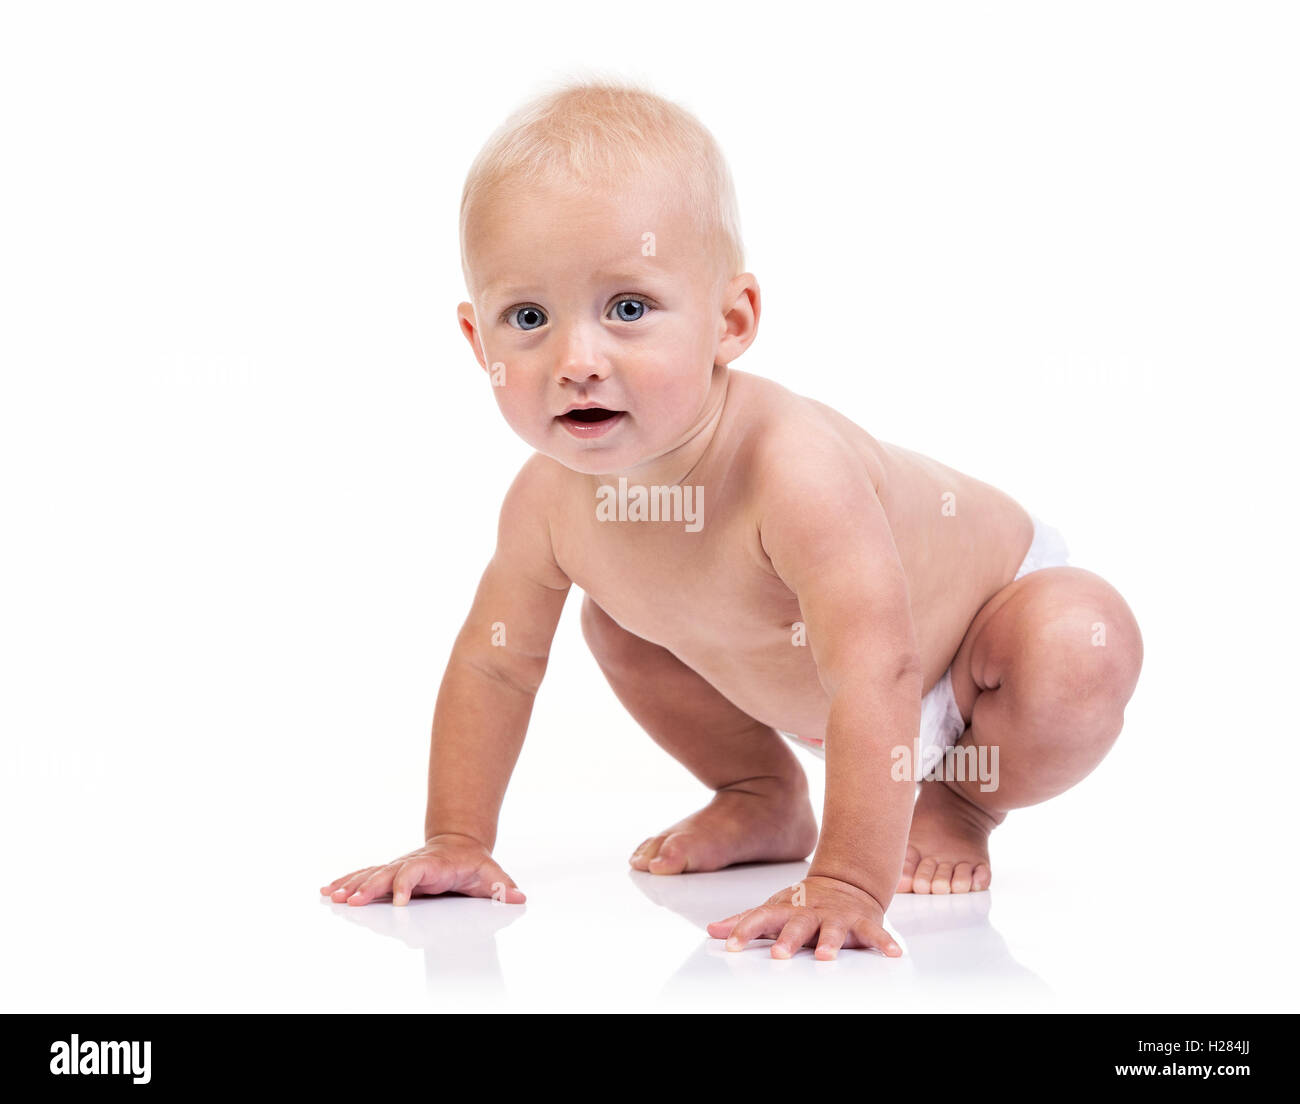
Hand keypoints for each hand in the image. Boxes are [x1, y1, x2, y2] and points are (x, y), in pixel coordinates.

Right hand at [319, 833, 525, 905]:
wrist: (460, 843)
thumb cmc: (473, 863)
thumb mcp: (491, 874)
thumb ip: (503, 886)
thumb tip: (519, 896)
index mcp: (434, 864)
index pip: (416, 871)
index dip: (406, 884)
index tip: (398, 902)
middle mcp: (412, 863)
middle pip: (387, 873)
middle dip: (370, 887)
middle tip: (353, 902)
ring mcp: (399, 866)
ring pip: (372, 874)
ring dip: (353, 885)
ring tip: (334, 896)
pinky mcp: (390, 872)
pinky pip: (365, 876)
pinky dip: (347, 881)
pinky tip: (329, 890)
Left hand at [706, 874, 900, 959]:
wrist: (845, 883)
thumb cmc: (804, 903)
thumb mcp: (773, 909)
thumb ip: (745, 921)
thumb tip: (712, 930)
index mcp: (786, 909)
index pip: (762, 917)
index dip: (745, 930)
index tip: (731, 945)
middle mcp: (811, 912)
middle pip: (797, 925)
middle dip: (788, 939)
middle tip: (779, 954)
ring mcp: (837, 917)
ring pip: (834, 929)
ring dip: (830, 942)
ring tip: (826, 956)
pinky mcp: (863, 922)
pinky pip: (875, 932)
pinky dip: (885, 942)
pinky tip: (894, 953)